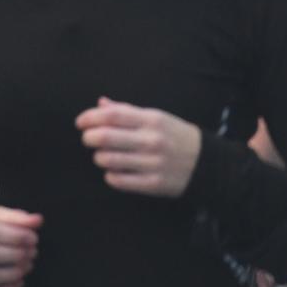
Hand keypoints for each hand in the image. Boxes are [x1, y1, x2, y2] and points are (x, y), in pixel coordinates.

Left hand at [76, 99, 203, 196]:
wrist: (205, 163)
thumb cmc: (174, 136)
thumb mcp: (156, 117)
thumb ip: (127, 111)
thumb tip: (100, 103)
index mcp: (152, 120)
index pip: (113, 115)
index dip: (91, 117)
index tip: (80, 122)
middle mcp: (152, 140)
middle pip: (106, 137)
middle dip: (89, 138)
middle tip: (88, 139)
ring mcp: (152, 163)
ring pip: (108, 160)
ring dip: (99, 157)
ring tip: (102, 155)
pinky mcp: (153, 184)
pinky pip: (119, 181)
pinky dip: (110, 176)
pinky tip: (113, 171)